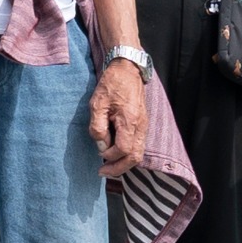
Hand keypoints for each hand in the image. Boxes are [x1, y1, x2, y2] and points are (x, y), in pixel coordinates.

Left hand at [91, 57, 150, 173]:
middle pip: (135, 157)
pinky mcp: (143, 124)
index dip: (110, 156)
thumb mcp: (97, 103)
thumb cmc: (111, 85)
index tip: (99, 152)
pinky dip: (128, 154)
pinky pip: (138, 145)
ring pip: (138, 153)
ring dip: (124, 163)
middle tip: (103, 172)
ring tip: (108, 166)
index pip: (123, 149)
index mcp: (130, 121)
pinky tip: (116, 153)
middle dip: (119, 168)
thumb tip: (101, 145)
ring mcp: (144, 126)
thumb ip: (98, 126)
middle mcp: (141, 126)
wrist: (127, 69)